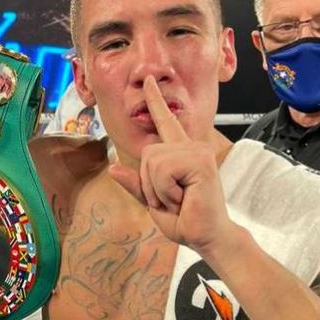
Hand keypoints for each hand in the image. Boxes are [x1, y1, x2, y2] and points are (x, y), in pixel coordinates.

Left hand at [109, 75, 237, 256]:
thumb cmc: (186, 220)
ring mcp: (197, 152)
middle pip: (146, 153)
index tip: (147, 82)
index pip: (165, 121)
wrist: (207, 237)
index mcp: (180, 154)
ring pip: (152, 162)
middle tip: (172, 199)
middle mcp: (191, 147)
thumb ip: (136, 184)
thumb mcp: (153, 201)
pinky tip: (184, 198)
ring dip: (158, 190)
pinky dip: (166, 191)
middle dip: (149, 184)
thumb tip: (113, 167)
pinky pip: (162, 170)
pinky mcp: (200, 161)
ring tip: (179, 200)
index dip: (154, 101)